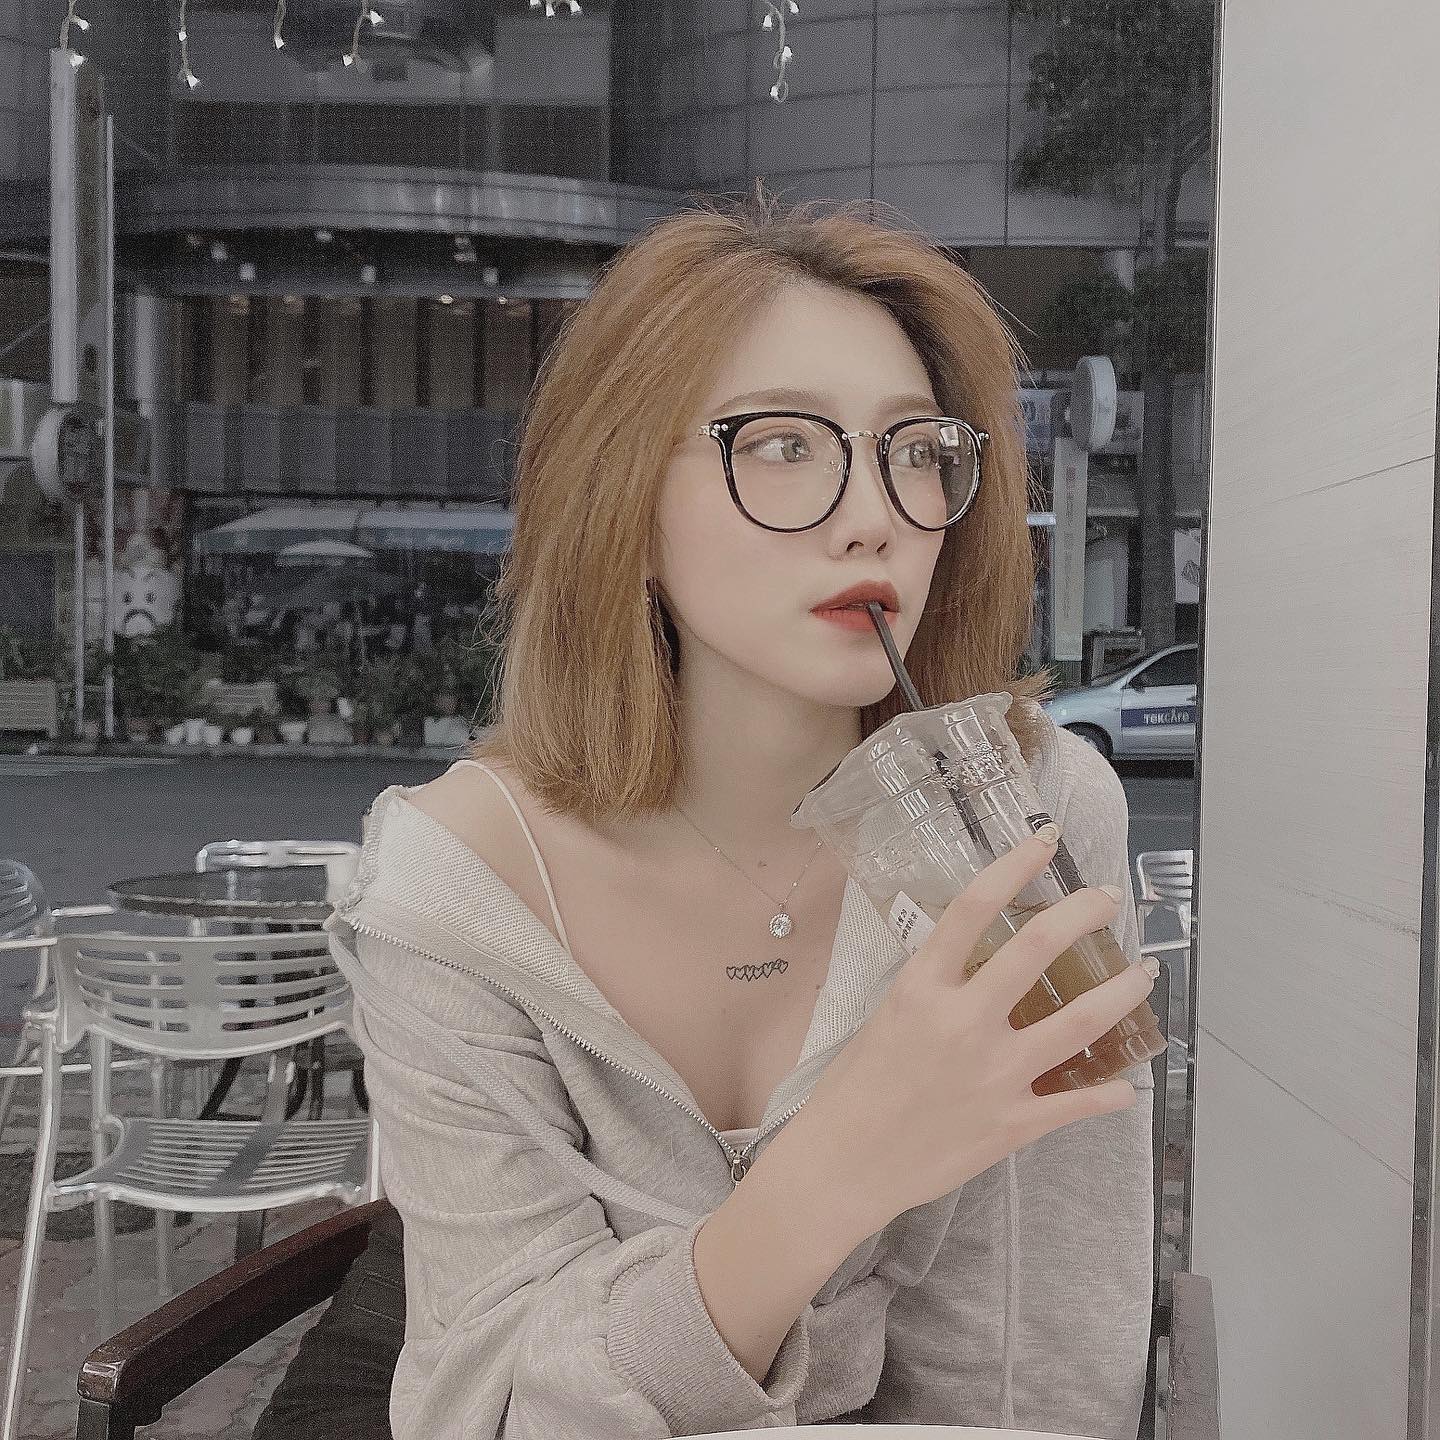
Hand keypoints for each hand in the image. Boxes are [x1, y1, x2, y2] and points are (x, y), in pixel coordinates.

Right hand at [783, 828, 1153, 1238]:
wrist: (845, 1164)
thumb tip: (976, 972)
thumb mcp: (885, 1019)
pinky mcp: (1013, 1123)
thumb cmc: (853, 1090)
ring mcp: (995, 1073)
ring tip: (1143, 975)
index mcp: (923, 988)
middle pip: (1037, 949)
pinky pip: (1076, 1103)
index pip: (975, 908)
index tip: (1044, 841)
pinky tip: (1125, 1087)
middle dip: (1082, 914)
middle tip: (1105, 900)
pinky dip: (1109, 1094)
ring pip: (1079, 1022)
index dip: (1015, 866)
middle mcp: (964, 1021)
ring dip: (1120, 993)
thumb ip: (933, 992)